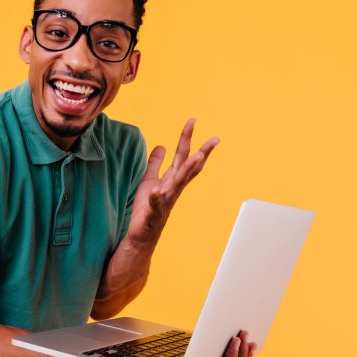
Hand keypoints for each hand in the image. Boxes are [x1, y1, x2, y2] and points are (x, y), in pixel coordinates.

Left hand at [125, 119, 219, 249]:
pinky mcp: (152, 213)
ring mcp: (165, 201)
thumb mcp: (149, 180)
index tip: (193, 120)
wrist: (141, 236)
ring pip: (179, 183)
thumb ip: (155, 164)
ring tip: (197, 156)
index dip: (187, 138)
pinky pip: (155, 204)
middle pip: (188, 167)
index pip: (182, 156)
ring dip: (188, 169)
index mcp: (171, 180)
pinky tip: (156, 191)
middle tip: (214, 139)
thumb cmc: (146, 209)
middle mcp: (172, 189)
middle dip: (201, 152)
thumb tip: (161, 146)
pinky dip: (156, 197)